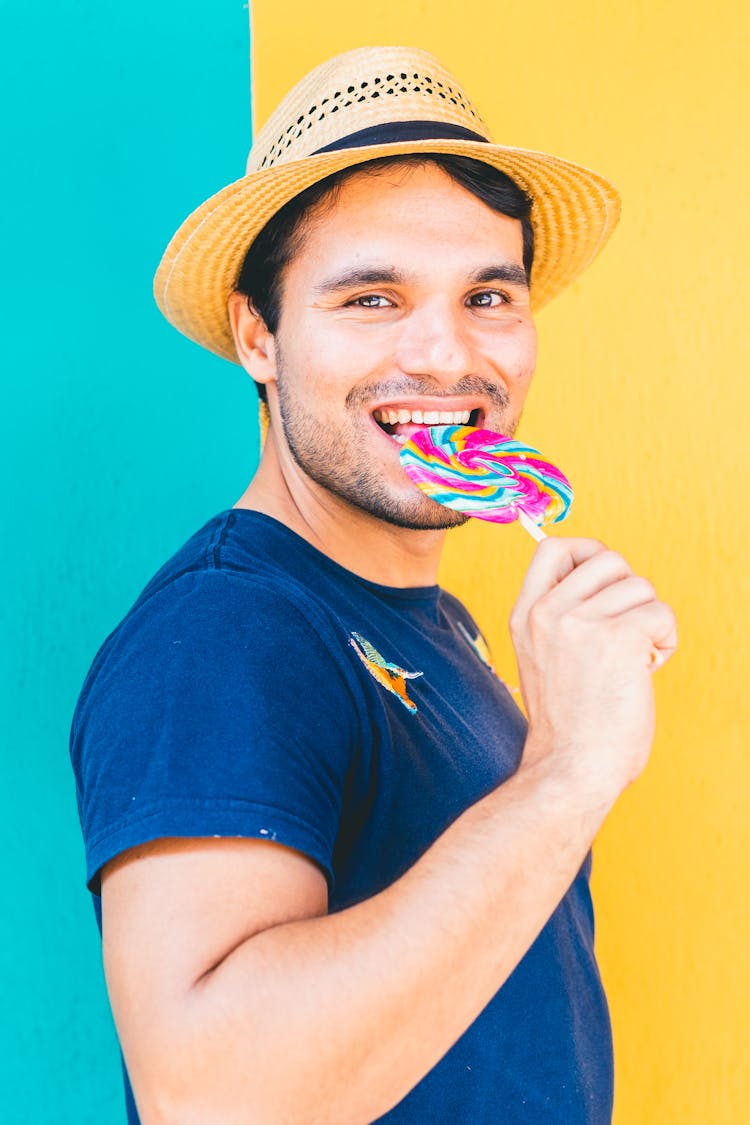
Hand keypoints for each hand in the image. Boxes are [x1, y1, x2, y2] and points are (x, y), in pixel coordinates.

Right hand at [509, 538, 677, 801]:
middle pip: (608, 559)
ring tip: (635, 659)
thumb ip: (560, 616)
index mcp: (524, 615)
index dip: (587, 554)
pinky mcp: (617, 639)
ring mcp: (579, 624)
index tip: (603, 587)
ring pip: (641, 587)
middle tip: (625, 630)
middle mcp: (547, 613)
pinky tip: (646, 670)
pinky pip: (661, 614)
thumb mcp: (541, 657)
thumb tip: (609, 578)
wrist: (571, 769)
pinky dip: (665, 642)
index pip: (553, 548)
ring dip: (650, 621)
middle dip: (629, 590)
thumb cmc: (569, 723)